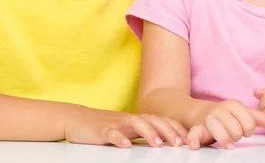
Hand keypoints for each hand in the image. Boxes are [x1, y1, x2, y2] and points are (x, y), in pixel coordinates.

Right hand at [66, 111, 186, 147]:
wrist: (76, 119)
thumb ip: (142, 134)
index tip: (188, 139)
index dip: (175, 128)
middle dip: (168, 131)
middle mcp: (129, 119)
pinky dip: (119, 138)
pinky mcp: (101, 130)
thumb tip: (165, 142)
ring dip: (148, 132)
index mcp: (137, 120)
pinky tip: (125, 146)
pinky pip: (111, 132)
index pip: (160, 120)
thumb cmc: (103, 127)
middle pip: (152, 120)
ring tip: (157, 144)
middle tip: (179, 143)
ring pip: (135, 123)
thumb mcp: (126, 130)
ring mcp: (115, 123)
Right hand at [186, 100, 264, 149]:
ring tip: (228, 145)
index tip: (245, 131)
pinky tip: (196, 146)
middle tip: (233, 135)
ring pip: (218, 128)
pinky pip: (194, 133)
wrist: (201, 112)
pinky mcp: (197, 127)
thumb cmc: (227, 115)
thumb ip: (262, 119)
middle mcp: (221, 109)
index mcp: (234, 105)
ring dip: (224, 139)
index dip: (249, 130)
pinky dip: (194, 139)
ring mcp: (208, 118)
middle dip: (237, 136)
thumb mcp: (244, 114)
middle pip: (235, 129)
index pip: (249, 122)